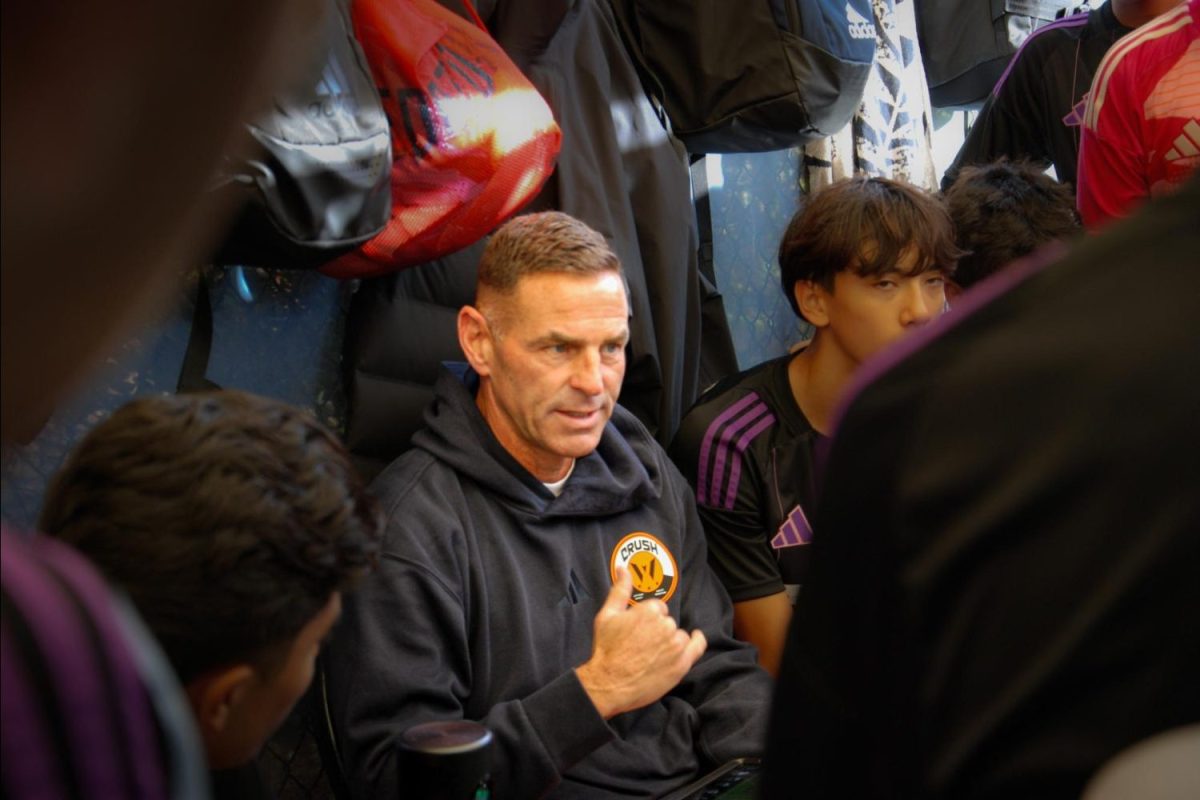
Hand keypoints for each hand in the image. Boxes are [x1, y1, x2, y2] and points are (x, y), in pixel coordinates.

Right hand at [575, 567, 706, 718]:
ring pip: (679, 635)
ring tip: (654, 654)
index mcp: (649, 610)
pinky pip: (698, 646)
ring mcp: (675, 645)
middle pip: (668, 622)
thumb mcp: (607, 615)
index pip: (658, 608)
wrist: (609, 683)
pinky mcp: (682, 663)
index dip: (648, 619)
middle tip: (642, 645)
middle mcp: (666, 625)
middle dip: (658, 631)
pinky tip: (695, 638)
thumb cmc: (606, 649)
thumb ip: (619, 590)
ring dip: (671, 641)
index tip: (639, 631)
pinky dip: (697, 641)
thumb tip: (624, 569)